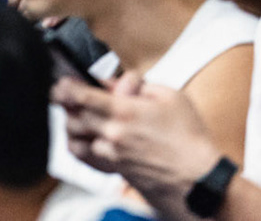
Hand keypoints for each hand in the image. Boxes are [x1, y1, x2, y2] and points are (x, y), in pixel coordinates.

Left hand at [57, 74, 220, 203]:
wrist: (199, 179)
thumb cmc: (189, 138)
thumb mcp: (170, 96)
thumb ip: (138, 85)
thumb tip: (113, 82)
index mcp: (124, 112)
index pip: (81, 96)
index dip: (65, 86)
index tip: (62, 81)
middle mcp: (112, 135)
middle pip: (73, 117)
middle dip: (65, 103)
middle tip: (64, 93)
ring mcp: (112, 155)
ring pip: (75, 139)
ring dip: (71, 125)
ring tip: (75, 114)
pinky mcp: (115, 170)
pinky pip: (85, 158)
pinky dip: (78, 147)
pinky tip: (84, 138)